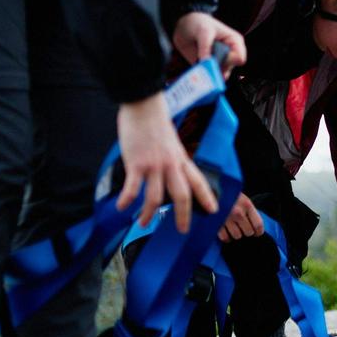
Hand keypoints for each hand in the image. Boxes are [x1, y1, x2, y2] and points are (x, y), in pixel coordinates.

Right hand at [116, 92, 217, 232]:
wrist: (144, 106)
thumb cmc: (155, 122)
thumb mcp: (171, 142)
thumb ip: (172, 159)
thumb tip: (169, 172)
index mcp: (181, 159)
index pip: (198, 181)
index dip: (207, 197)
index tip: (213, 210)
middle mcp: (171, 165)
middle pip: (182, 195)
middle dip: (183, 215)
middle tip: (182, 230)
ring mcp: (154, 165)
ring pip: (155, 197)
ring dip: (149, 214)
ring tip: (144, 223)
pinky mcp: (136, 164)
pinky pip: (133, 188)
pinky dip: (127, 200)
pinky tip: (122, 208)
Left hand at [172, 12, 246, 77]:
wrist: (184, 26)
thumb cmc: (199, 23)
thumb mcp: (203, 31)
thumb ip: (205, 47)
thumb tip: (206, 63)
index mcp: (235, 42)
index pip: (239, 58)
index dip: (228, 60)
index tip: (215, 55)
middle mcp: (229, 54)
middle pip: (228, 69)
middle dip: (216, 67)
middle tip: (204, 60)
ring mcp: (219, 62)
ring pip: (219, 75)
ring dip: (208, 72)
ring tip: (199, 62)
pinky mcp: (209, 67)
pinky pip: (208, 76)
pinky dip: (202, 74)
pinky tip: (197, 67)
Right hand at [218, 192, 263, 241]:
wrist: (208, 190)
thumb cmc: (227, 194)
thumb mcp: (241, 197)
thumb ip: (248, 209)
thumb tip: (255, 225)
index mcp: (247, 204)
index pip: (258, 224)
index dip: (259, 231)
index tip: (257, 233)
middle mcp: (238, 212)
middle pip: (249, 232)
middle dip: (246, 231)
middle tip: (243, 228)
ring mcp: (227, 219)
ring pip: (237, 236)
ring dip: (236, 234)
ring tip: (233, 228)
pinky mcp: (216, 224)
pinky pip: (225, 237)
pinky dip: (226, 237)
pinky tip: (225, 231)